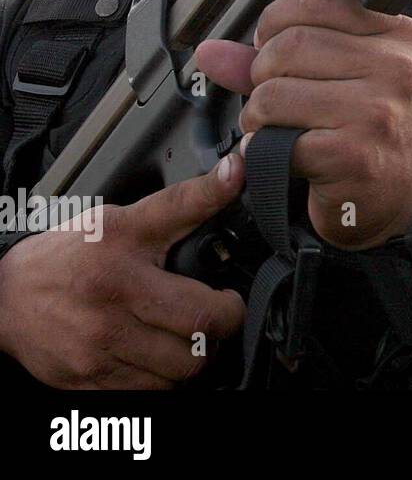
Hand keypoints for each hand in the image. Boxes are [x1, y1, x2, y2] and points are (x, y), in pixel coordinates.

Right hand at [0, 158, 245, 387]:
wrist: (5, 294)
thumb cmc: (68, 253)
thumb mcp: (125, 218)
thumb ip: (186, 201)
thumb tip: (234, 171)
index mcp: (123, 279)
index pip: (201, 312)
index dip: (230, 309)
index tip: (230, 300)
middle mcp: (109, 324)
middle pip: (194, 351)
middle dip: (215, 334)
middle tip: (210, 316)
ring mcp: (96, 359)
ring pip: (175, 378)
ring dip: (189, 358)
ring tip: (182, 333)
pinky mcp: (86, 385)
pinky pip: (145, 393)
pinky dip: (159, 377)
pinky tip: (154, 351)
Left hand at [196, 0, 411, 249]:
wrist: (407, 200)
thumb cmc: (376, 137)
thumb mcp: (344, 81)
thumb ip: (278, 58)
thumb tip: (212, 51)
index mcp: (398, 36)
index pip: (320, 1)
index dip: (280, 23)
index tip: (275, 48)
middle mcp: (395, 67)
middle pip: (289, 45)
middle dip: (263, 75)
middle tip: (277, 100)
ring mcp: (376, 110)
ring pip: (274, 92)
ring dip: (258, 117)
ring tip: (279, 130)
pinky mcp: (353, 153)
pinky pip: (278, 139)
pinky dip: (265, 150)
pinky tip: (286, 157)